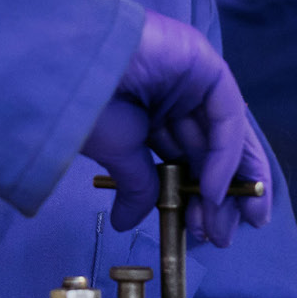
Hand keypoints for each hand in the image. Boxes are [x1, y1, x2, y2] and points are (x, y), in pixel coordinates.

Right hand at [81, 10, 274, 242]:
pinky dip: (225, 154)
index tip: (208, 233)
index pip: (188, 155)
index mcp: (152, 110)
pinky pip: (225, 113)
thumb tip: (126, 222)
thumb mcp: (116, 153)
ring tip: (224, 226)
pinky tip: (214, 190)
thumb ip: (137, 184)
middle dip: (220, 195)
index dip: (200, 194)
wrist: (68, 66)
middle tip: (223, 236)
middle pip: (210, 148)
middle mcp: (176, 92)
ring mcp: (192, 75)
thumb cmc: (83, 104)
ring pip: (225, 135)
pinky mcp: (202, 60)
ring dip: (228, 183)